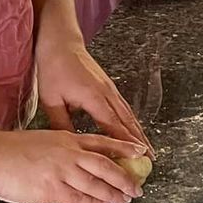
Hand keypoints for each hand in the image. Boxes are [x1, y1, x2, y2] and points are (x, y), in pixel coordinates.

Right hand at [0, 128, 145, 202]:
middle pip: (106, 165)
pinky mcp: (52, 189)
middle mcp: (69, 152)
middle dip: (124, 177)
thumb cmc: (12, 150)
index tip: (141, 151)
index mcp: (67, 138)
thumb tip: (75, 167)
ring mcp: (62, 170)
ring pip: (97, 183)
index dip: (123, 147)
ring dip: (113, 193)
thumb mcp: (44, 141)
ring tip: (125, 199)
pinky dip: (94, 202)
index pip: (103, 142)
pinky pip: (79, 198)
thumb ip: (62, 153)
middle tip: (137, 187)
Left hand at [35, 36, 152, 153]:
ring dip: (139, 131)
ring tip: (148, 148)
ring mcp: (109, 89)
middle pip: (128, 120)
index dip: (126, 142)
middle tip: (151, 158)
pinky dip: (131, 121)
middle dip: (140, 140)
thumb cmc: (54, 70)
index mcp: (93, 97)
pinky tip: (134, 130)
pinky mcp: (108, 86)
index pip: (113, 125)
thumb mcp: (51, 100)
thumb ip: (61, 124)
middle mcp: (106, 93)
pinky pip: (123, 107)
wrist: (61, 44)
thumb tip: (71, 145)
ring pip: (128, 113)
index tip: (138, 156)